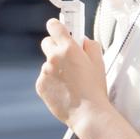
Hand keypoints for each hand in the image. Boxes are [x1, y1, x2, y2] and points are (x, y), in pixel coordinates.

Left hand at [36, 19, 111, 138]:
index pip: (54, 26)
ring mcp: (45, 72)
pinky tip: (65, 89)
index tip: (60, 28)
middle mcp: (53, 57)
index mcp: (68, 48)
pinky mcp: (40, 85)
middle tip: (67, 56)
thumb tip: (82, 40)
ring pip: (48, 63)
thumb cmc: (95, 87)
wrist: (87, 112)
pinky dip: (52, 81)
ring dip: (56, 67)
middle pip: (47, 42)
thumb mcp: (99, 61)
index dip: (57, 26)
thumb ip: (90, 45)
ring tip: (71, 80)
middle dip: (55, 46)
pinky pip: (45, 78)